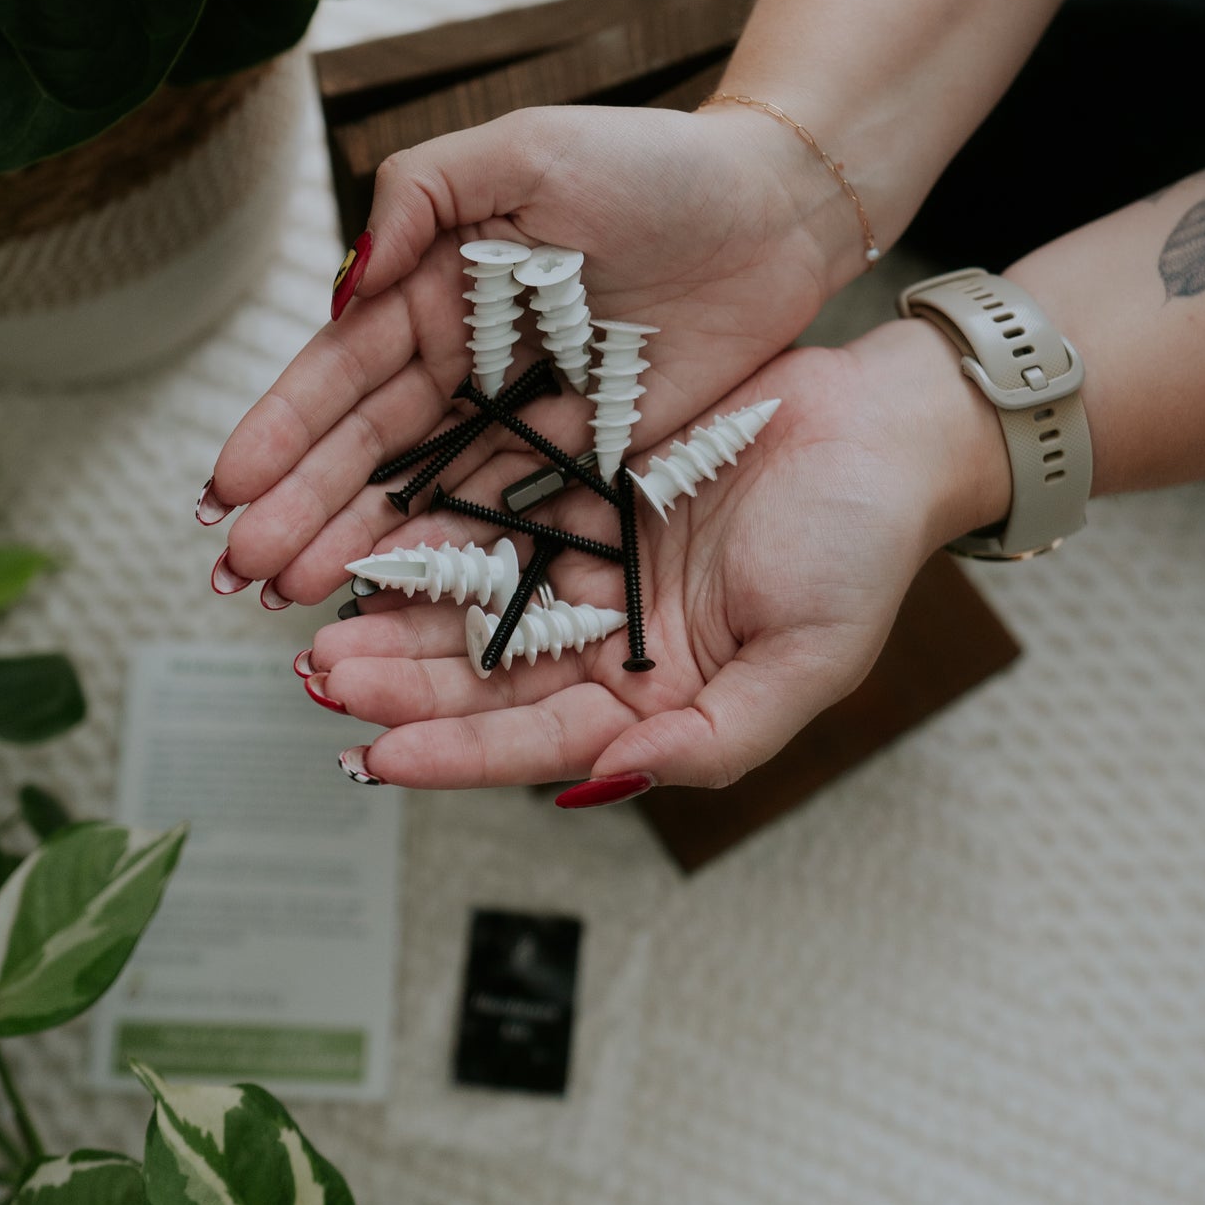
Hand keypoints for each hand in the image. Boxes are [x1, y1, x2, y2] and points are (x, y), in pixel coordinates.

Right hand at [211, 102, 863, 600]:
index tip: (224, 487)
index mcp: (437, 285)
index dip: (281, 428)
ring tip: (285, 594)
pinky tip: (389, 593)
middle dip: (297, 505)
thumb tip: (345, 288)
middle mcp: (466, 356)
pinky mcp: (584, 454)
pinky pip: (505, 512)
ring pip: (421, 489)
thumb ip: (421, 197)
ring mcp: (521, 411)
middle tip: (235, 571)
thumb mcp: (522, 149)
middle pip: (367, 444)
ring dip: (350, 541)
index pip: (344, 368)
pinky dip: (445, 554)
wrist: (774, 208)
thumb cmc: (650, 162)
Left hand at [296, 321, 1011, 795]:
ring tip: (323, 622)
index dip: (456, 751)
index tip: (376, 757)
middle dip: (401, 682)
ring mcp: (590, 563)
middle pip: (483, 675)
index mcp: (660, 700)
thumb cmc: (863, 544)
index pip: (538, 740)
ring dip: (399, 615)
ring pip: (472, 599)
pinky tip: (374, 539)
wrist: (884, 423)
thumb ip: (710, 737)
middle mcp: (612, 641)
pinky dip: (433, 530)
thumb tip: (609, 782)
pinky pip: (490, 513)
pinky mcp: (577, 489)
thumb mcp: (807, 661)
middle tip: (320, 677)